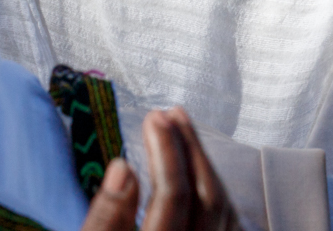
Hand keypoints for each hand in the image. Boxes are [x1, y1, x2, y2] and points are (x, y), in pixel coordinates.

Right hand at [82, 108, 238, 230]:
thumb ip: (105, 220)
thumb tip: (122, 169)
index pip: (172, 198)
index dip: (166, 153)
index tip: (152, 118)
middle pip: (205, 198)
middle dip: (188, 149)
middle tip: (168, 113)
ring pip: (222, 208)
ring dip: (203, 164)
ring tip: (182, 128)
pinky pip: (228, 221)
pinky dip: (214, 188)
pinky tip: (199, 168)